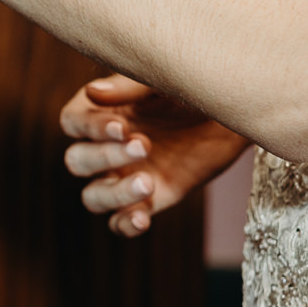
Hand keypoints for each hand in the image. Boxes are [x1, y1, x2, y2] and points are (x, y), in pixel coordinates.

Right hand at [60, 75, 250, 236]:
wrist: (235, 115)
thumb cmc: (194, 88)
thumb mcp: (162, 82)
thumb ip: (128, 88)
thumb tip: (91, 93)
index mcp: (102, 111)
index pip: (72, 123)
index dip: (90, 128)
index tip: (122, 128)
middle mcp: (107, 146)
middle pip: (77, 161)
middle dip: (105, 157)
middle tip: (145, 145)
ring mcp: (126, 175)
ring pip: (94, 196)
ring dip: (113, 194)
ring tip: (148, 182)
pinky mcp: (151, 200)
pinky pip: (122, 221)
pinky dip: (125, 224)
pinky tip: (143, 217)